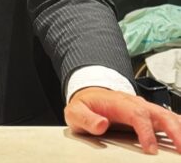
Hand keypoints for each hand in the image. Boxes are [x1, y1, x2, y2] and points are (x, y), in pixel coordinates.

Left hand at [65, 86, 180, 154]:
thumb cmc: (85, 105)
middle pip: (160, 114)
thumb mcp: (76, 112)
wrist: (90, 95)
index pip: (137, 114)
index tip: (150, 149)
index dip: (146, 132)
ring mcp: (146, 109)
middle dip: (174, 131)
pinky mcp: (152, 116)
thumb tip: (100, 125)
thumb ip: (86, 119)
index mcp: (119, 103)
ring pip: (170, 116)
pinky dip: (180, 127)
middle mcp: (136, 104)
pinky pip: (171, 119)